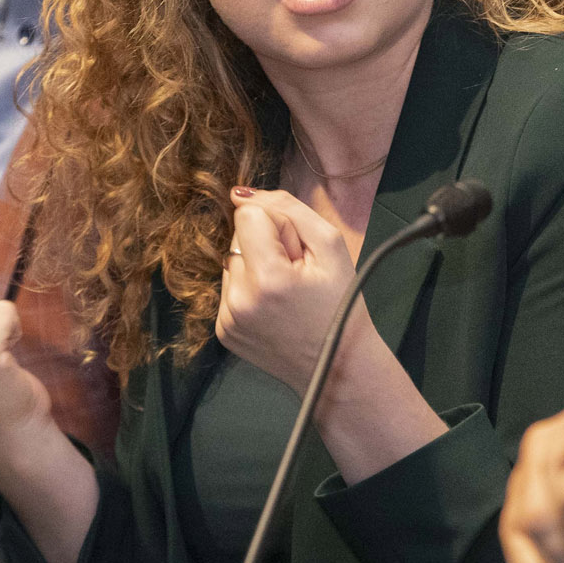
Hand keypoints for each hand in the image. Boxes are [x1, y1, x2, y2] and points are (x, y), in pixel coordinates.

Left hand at [216, 188, 362, 394]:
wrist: (337, 368)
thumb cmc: (340, 305)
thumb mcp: (330, 245)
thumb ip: (287, 209)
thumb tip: (240, 193)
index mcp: (267, 278)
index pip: (247, 215)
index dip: (277, 227)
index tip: (297, 253)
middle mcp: (239, 300)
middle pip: (237, 236)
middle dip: (266, 246)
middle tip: (295, 276)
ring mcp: (227, 319)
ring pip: (231, 261)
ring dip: (255, 268)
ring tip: (285, 294)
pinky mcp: (223, 331)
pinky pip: (229, 288)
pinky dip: (249, 291)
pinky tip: (273, 308)